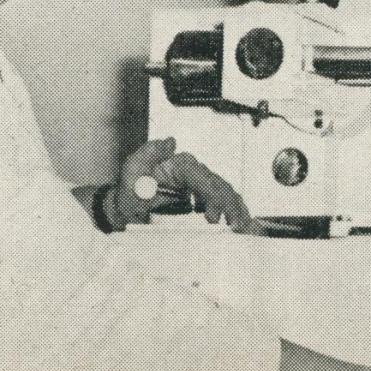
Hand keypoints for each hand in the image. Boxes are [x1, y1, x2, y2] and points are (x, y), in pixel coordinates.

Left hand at [116, 137, 262, 233]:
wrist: (127, 208)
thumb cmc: (129, 190)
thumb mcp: (131, 170)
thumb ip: (148, 154)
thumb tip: (170, 142)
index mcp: (180, 165)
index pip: (202, 178)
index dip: (212, 196)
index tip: (212, 217)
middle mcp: (195, 173)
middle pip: (220, 186)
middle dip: (229, 206)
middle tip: (233, 227)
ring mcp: (201, 186)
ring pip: (227, 194)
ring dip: (236, 210)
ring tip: (241, 228)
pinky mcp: (204, 199)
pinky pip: (225, 202)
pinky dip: (236, 212)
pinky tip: (243, 224)